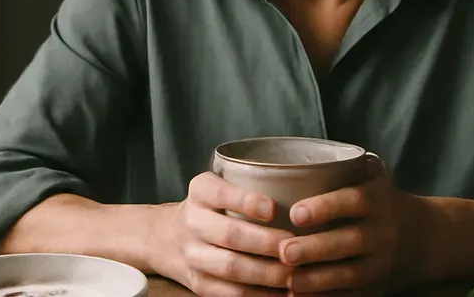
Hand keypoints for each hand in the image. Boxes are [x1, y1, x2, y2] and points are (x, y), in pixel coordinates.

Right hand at [150, 172, 294, 295]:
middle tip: (295, 246)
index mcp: (200, 192)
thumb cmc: (212, 209)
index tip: (272, 208)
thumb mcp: (220, 187)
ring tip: (294, 273)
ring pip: (230, 267)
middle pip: (229, 234)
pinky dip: (258, 295)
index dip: (245, 201)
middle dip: (266, 243)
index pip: (219, 192)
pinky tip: (282, 292)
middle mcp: (192, 222)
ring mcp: (192, 256)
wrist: (166, 238)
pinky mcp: (199, 284)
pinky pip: (229, 293)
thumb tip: (307, 198)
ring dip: (267, 273)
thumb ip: (252, 187)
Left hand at [278, 156, 423, 294]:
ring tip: (289, 281)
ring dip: (318, 280)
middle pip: (350, 241)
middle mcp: (383, 232)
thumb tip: (301, 157)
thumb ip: (347, 166)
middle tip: (284, 251)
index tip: (294, 213)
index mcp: (378, 200)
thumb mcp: (374, 178)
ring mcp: (381, 262)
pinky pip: (353, 295)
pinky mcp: (377, 286)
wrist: (425, 239)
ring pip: (351, 274)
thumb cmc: (382, 202)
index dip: (325, 207)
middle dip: (316, 248)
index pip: (353, 201)